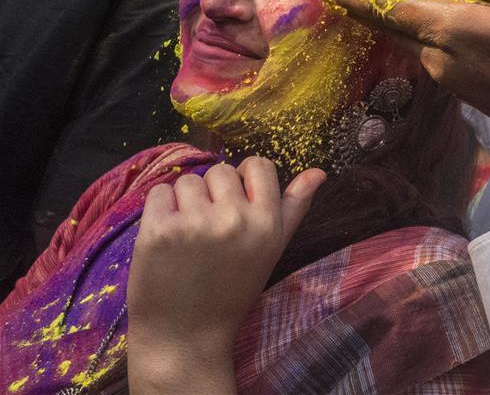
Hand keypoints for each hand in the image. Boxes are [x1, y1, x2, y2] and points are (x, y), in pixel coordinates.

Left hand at [127, 158, 324, 394]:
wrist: (186, 336)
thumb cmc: (232, 291)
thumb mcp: (272, 250)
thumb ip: (294, 208)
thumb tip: (318, 172)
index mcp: (267, 222)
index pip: (259, 165)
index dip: (244, 179)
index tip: (235, 202)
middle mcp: (234, 218)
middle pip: (221, 171)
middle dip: (212, 193)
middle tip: (209, 230)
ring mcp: (195, 223)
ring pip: (188, 180)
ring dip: (184, 202)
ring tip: (187, 236)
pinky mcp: (158, 230)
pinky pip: (159, 193)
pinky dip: (159, 210)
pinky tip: (166, 238)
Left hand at [318, 0, 489, 138]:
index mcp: (451, 29)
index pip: (390, 6)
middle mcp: (442, 60)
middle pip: (408, 21)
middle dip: (393, 1)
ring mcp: (459, 81)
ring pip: (432, 37)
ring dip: (430, 14)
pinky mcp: (477, 94)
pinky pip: (450, 53)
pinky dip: (452, 32)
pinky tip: (475, 22)